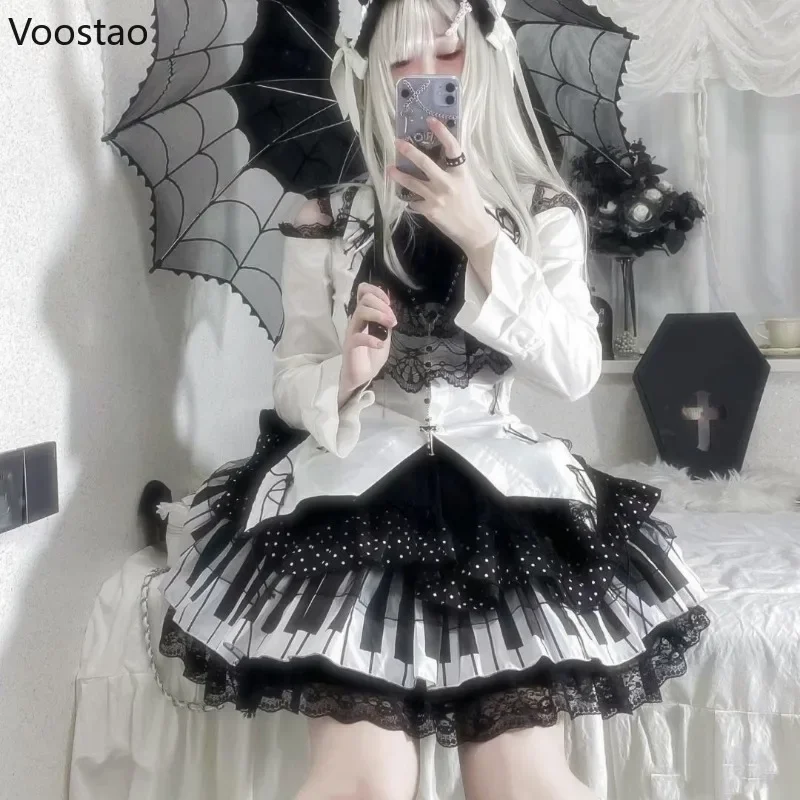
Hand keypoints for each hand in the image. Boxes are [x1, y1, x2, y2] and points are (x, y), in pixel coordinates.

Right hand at [338, 282, 396, 404]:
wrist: (363, 376)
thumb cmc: (372, 355)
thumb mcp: (385, 334)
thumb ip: (386, 320)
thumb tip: (391, 304)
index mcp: (364, 315)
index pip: (363, 291)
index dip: (377, 291)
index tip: (389, 303)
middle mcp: (356, 320)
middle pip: (365, 299)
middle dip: (383, 305)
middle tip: (393, 320)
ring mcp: (352, 332)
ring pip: (361, 312)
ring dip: (379, 315)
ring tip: (391, 326)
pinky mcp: (350, 346)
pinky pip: (358, 337)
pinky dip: (372, 339)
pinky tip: (380, 344)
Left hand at [387, 117, 499, 256]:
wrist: (474, 230)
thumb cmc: (471, 204)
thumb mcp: (466, 182)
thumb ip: (452, 170)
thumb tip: (438, 156)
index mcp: (461, 172)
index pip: (452, 147)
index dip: (442, 132)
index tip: (431, 120)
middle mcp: (448, 183)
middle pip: (425, 163)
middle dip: (409, 151)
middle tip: (397, 142)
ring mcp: (437, 198)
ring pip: (412, 183)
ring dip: (399, 175)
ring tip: (389, 169)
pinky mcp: (429, 211)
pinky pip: (414, 202)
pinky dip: (410, 199)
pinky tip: (408, 198)